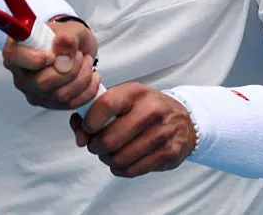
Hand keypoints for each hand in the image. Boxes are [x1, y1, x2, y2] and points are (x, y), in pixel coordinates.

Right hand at [1, 18, 100, 110]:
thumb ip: (66, 38)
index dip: (33, 59)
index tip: (52, 55)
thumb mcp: (70, 29)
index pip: (13, 56)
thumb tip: (63, 47)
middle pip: (42, 83)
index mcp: (18, 49)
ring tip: (86, 62)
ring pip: (60, 95)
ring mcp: (32, 90)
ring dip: (82, 78)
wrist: (75, 49)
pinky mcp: (47, 102)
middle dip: (70, 69)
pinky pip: (70, 104)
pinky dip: (87, 90)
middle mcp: (21, 72)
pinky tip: (91, 77)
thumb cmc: (66, 37)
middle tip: (79, 55)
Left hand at [70, 82, 195, 177]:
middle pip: (109, 140)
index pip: (104, 106)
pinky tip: (123, 161)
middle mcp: (151, 110)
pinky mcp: (169, 153)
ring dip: (108, 160)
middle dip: (95, 147)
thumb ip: (95, 112)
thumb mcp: (123, 99)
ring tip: (109, 153)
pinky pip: (132, 170)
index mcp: (136, 92)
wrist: (183, 120)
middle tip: (96, 145)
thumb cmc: (144, 109)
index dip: (89, 122)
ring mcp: (162, 133)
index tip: (87, 127)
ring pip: (119, 159)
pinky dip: (121, 169)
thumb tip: (79, 134)